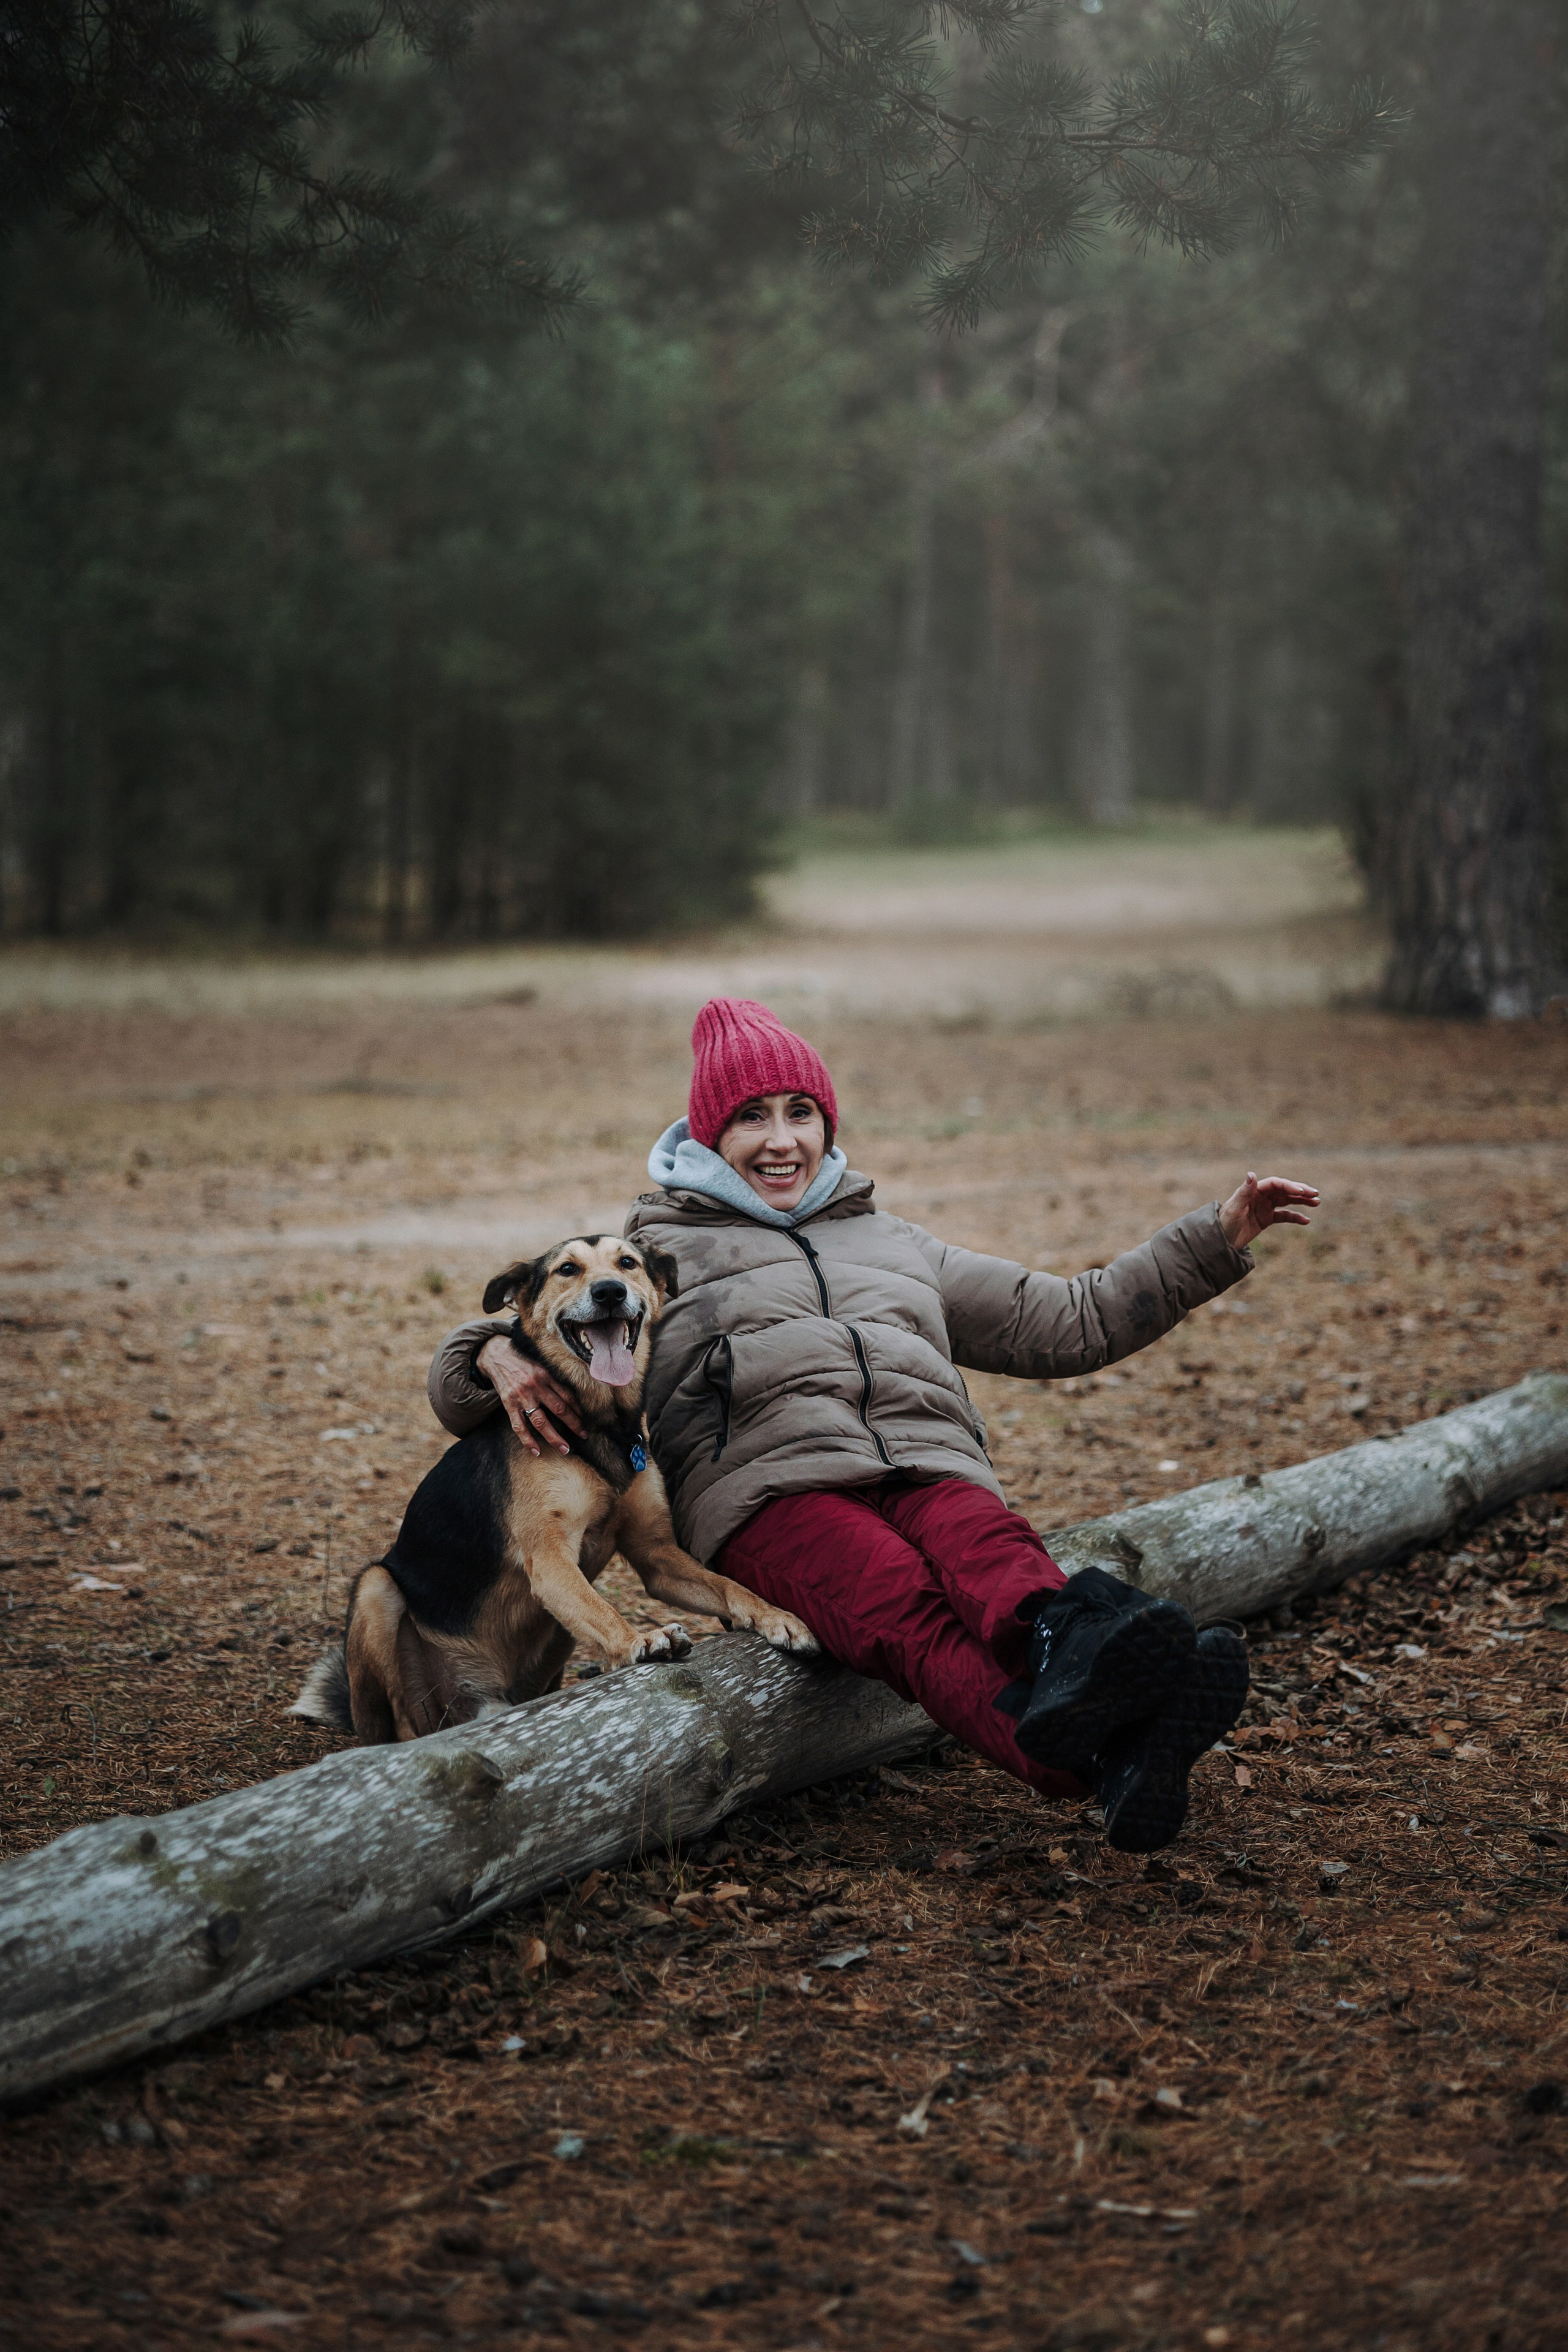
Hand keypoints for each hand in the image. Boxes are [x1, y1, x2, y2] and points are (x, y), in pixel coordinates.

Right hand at [476, 1334, 588, 1456]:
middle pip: (559, 1409)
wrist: (496, 1355)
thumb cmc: (522, 1360)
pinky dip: (528, 1440)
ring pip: (541, 1422)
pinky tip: (536, 1451)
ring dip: (554, 1437)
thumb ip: (553, 1380)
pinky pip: (519, 1426)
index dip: (578, 1409)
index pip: (567, 1395)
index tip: (586, 1419)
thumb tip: (570, 1397)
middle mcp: (535, 1386)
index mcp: (546, 1375)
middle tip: (584, 1435)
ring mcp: (522, 1397)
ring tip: (565, 1449)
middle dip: (574, 1424)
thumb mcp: (540, 1365)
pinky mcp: (509, 1404)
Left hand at [1218, 1171, 1319, 1251]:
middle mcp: (1260, 1196)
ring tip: (1317, 1202)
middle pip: (1284, 1190)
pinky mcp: (1266, 1219)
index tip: (1301, 1192)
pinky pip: (1284, 1215)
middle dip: (1300, 1191)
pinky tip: (1306, 1220)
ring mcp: (1264, 1207)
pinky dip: (1295, 1217)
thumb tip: (1251, 1174)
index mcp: (1253, 1191)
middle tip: (1315, 1194)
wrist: (1220, 1240)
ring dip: (1302, 1201)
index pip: (1275, 1184)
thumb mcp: (1234, 1208)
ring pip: (1287, 1201)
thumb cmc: (1224, 1223)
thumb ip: (1244, 1192)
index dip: (1289, 1186)